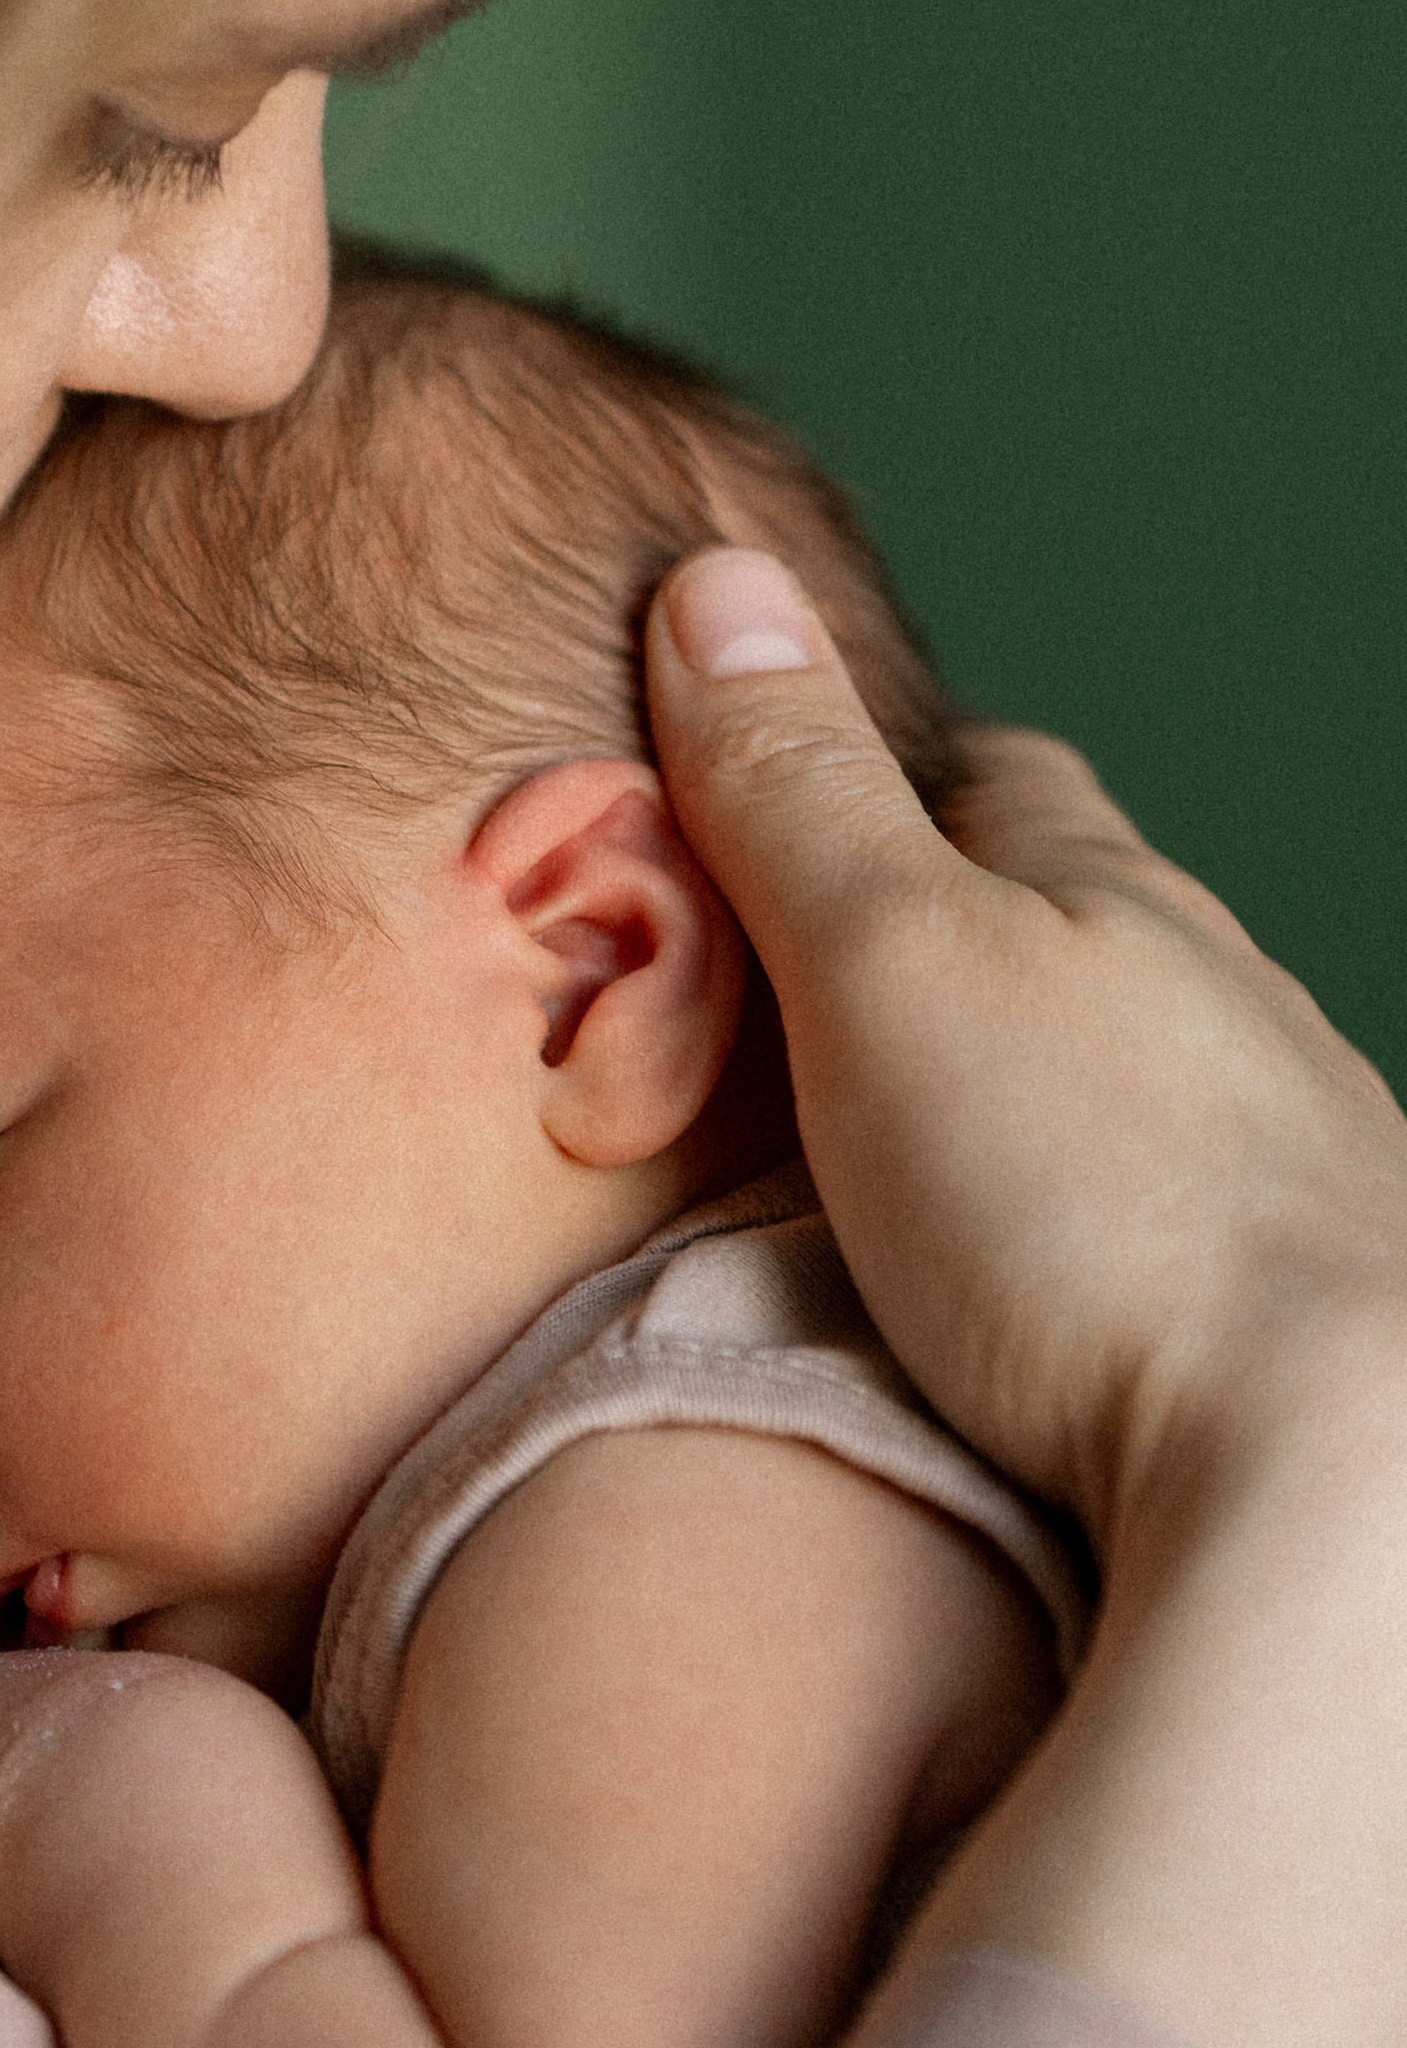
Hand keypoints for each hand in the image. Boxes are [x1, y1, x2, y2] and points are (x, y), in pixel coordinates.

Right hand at [645, 549, 1406, 1557]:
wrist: (1327, 1468)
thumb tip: (719, 578)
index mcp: (1113, 901)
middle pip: (1086, 928)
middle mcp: (1229, 1010)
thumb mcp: (886, 965)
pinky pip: (1173, 1226)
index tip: (791, 779)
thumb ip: (797, 795)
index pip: (997, 778)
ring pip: (1146, 1079)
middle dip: (971, 932)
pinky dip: (1091, 1227)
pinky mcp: (1299, 1312)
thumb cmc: (1093, 1214)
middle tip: (832, 975)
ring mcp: (1282, 1162)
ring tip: (928, 1152)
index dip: (885, 762)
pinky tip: (1050, 1296)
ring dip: (1041, 1094)